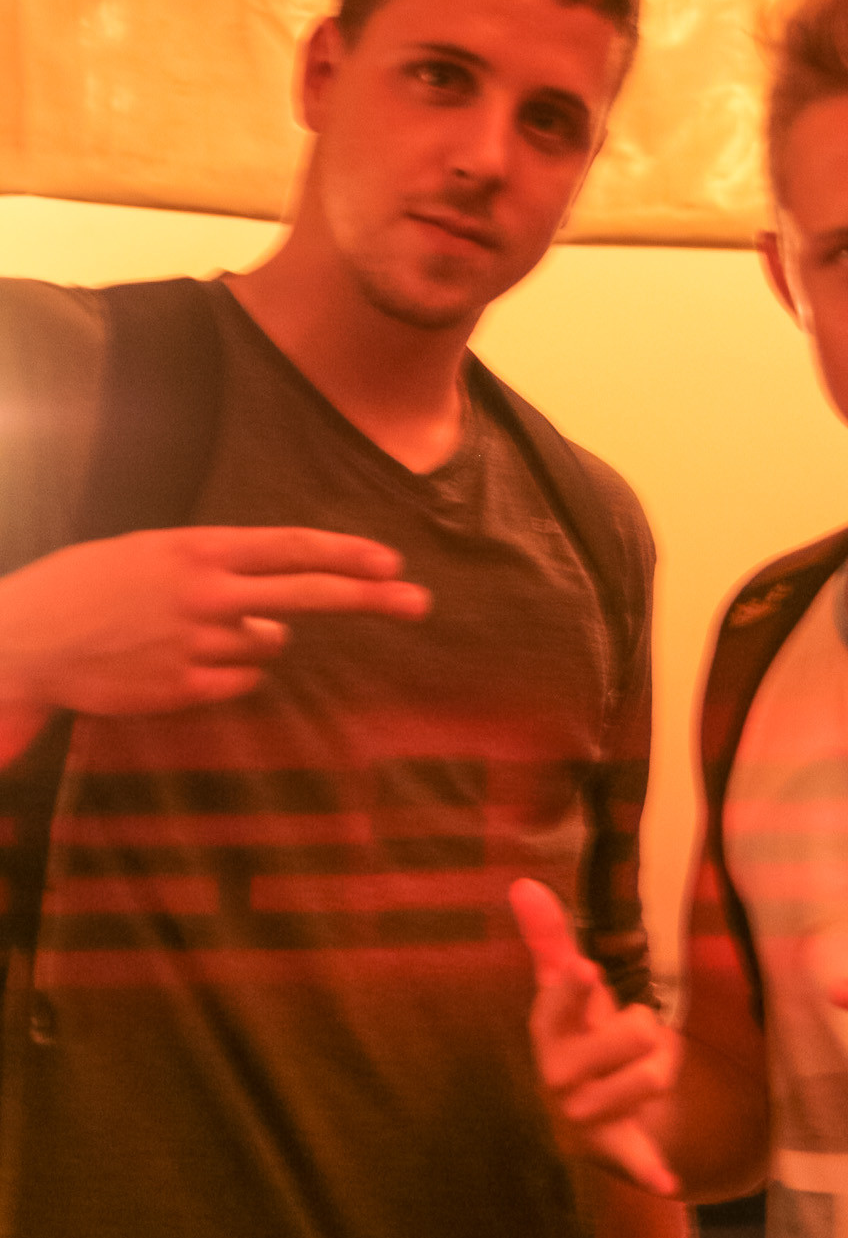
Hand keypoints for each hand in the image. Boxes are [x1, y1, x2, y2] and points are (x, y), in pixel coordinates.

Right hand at [0, 526, 430, 717]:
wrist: (27, 639)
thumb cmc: (89, 588)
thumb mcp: (151, 554)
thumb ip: (217, 569)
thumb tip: (278, 607)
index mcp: (196, 551)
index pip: (289, 549)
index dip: (345, 555)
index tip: (391, 562)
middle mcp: (206, 595)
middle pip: (306, 595)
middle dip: (369, 597)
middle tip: (419, 601)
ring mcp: (198, 644)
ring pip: (268, 646)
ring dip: (251, 640)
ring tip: (187, 632)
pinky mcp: (186, 689)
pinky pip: (240, 682)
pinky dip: (226, 673)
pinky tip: (178, 661)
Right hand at [510, 878, 679, 1194]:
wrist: (584, 1120)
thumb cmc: (580, 1039)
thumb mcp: (569, 992)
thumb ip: (549, 937)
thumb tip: (523, 883)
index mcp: (549, 1030)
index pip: (557, 1004)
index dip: (573, 988)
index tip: (587, 970)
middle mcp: (559, 1076)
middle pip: (633, 1034)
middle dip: (650, 1028)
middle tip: (637, 1033)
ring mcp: (583, 1115)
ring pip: (656, 1074)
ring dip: (665, 1066)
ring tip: (645, 1070)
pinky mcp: (611, 1150)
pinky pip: (636, 1157)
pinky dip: (648, 1169)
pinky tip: (664, 1180)